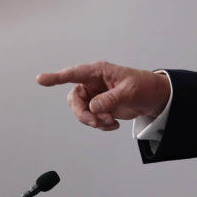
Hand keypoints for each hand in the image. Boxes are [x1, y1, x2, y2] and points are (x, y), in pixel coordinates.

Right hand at [36, 61, 170, 130]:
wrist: (155, 98)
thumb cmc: (144, 86)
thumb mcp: (129, 91)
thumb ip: (110, 99)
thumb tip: (93, 107)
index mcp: (98, 72)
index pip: (73, 74)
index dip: (56, 77)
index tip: (41, 79)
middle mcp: (93, 83)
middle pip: (75, 99)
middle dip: (83, 114)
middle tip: (97, 121)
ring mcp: (96, 96)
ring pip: (81, 111)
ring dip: (93, 121)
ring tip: (110, 121)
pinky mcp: (100, 107)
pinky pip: (91, 119)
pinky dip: (100, 124)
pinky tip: (114, 124)